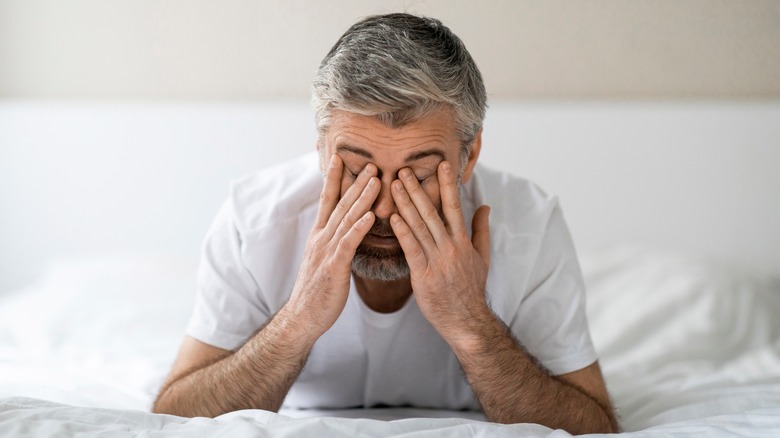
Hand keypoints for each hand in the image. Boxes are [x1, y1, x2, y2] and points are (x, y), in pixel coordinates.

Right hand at [285, 154, 378, 338]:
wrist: (303, 317)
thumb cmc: (317, 291)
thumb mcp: (324, 261)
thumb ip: (334, 243)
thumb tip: (345, 231)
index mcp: (319, 236)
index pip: (326, 201)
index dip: (333, 179)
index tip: (340, 159)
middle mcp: (321, 238)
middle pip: (340, 205)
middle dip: (355, 182)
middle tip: (371, 163)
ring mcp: (326, 251)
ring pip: (346, 219)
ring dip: (362, 198)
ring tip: (375, 180)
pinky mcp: (334, 266)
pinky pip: (348, 243)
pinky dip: (359, 227)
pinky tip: (370, 216)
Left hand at [390, 160, 491, 341]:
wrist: (466, 320)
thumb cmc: (471, 289)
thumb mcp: (482, 257)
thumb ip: (481, 230)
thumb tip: (485, 206)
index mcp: (463, 241)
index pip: (454, 206)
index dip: (447, 184)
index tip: (441, 165)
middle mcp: (451, 247)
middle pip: (432, 212)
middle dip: (418, 189)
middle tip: (404, 169)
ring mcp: (438, 260)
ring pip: (420, 226)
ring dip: (406, 204)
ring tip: (394, 185)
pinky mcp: (424, 275)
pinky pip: (412, 249)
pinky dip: (403, 231)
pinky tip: (394, 217)